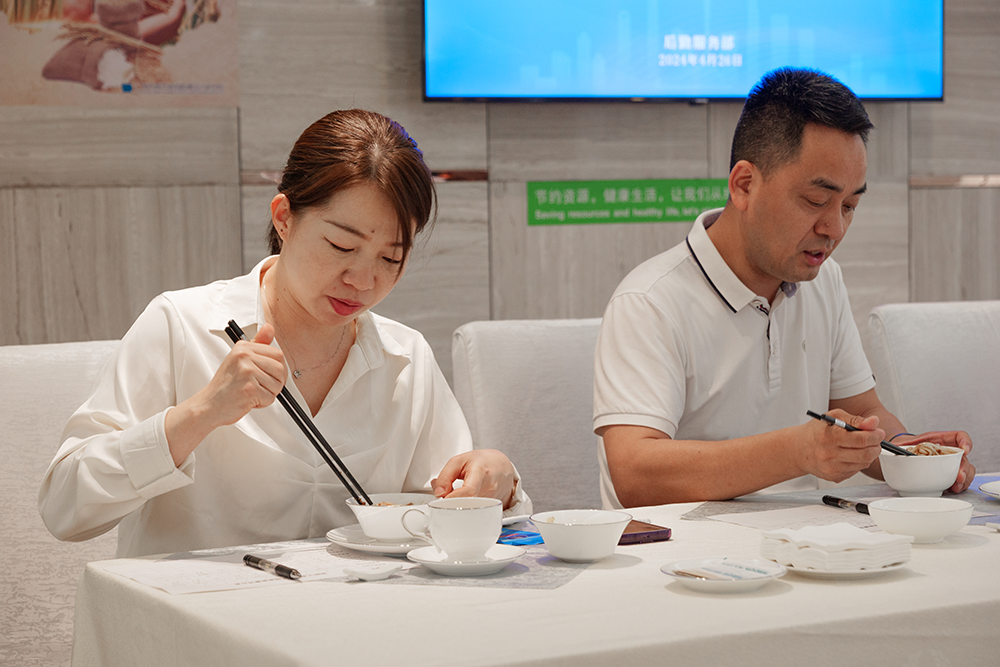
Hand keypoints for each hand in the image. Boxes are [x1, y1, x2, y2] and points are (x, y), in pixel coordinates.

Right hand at [165, 324, 285, 464]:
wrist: (209, 404)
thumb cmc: (226, 384)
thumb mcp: (239, 359)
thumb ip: (257, 344)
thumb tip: (269, 327)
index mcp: (243, 348)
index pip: (278, 354)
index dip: (278, 369)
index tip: (268, 375)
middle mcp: (244, 357)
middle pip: (280, 369)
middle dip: (276, 382)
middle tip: (261, 387)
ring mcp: (247, 372)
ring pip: (277, 385)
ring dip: (268, 394)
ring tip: (252, 392)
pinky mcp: (249, 389)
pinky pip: (270, 398)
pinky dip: (262, 403)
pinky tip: (249, 400)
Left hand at [431, 450, 516, 508]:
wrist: (501, 467)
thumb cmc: (481, 462)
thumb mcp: (459, 461)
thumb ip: (445, 476)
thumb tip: (438, 493)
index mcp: (480, 471)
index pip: (469, 490)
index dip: (454, 498)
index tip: (443, 500)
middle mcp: (489, 487)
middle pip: (468, 504)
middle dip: (453, 505)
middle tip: (444, 499)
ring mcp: (493, 499)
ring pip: (471, 510)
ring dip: (459, 507)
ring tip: (456, 496)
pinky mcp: (492, 508)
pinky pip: (475, 513)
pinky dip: (466, 509)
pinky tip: (465, 501)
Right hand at [798, 410, 883, 482]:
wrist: (799, 449)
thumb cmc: (817, 431)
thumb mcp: (834, 417)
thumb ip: (856, 420)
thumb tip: (874, 422)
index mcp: (829, 436)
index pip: (862, 439)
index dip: (875, 435)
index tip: (878, 433)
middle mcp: (829, 454)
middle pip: (866, 454)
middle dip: (876, 446)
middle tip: (875, 440)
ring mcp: (831, 468)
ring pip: (863, 464)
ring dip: (868, 454)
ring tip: (861, 446)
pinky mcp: (834, 477)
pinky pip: (856, 471)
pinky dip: (858, 462)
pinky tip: (850, 455)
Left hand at [892, 431, 975, 492]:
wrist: (901, 456)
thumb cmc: (906, 448)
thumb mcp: (903, 444)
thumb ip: (900, 446)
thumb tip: (893, 449)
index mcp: (940, 440)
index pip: (959, 436)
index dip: (965, 442)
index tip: (964, 450)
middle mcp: (949, 452)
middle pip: (964, 458)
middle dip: (964, 468)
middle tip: (959, 476)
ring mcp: (951, 464)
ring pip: (966, 470)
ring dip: (964, 479)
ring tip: (956, 486)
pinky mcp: (949, 475)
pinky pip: (960, 481)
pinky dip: (959, 486)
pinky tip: (953, 490)